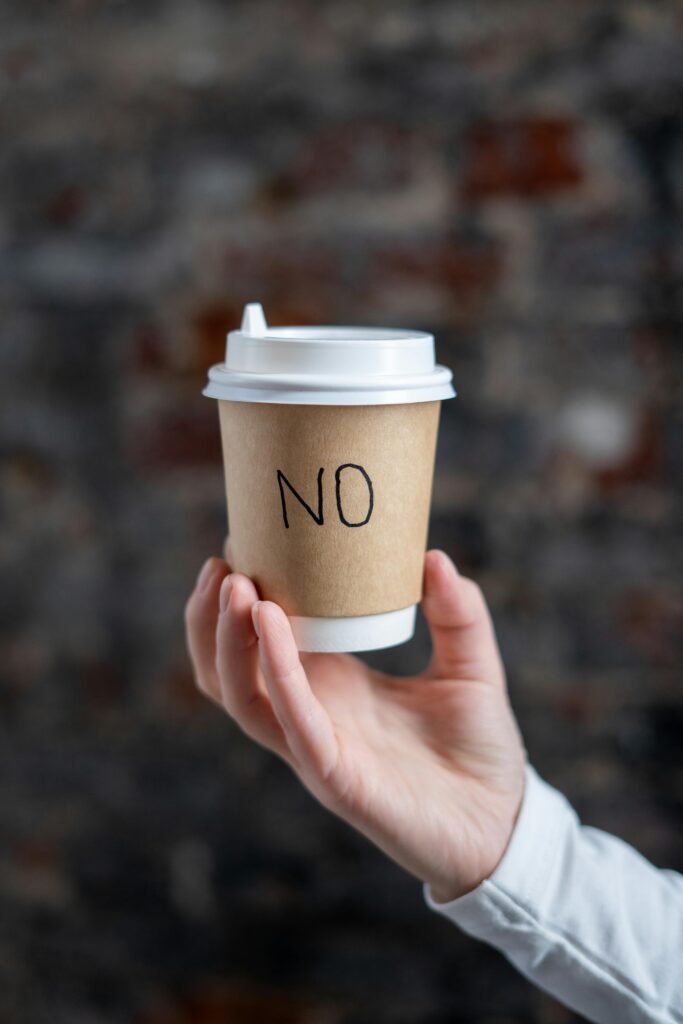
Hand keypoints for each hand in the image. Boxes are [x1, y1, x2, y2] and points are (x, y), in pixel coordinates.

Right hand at [185, 539, 526, 902]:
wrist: (505, 823)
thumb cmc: (479, 748)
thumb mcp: (470, 664)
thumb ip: (457, 613)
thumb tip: (433, 555)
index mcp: (331, 686)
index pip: (262, 641)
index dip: (241, 596)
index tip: (244, 538)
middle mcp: (310, 714)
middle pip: (228, 670)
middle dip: (211, 617)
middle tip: (221, 561)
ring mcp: (315, 746)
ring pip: (240, 696)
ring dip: (227, 639)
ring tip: (232, 584)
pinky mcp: (334, 776)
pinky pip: (290, 722)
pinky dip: (275, 671)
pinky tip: (270, 623)